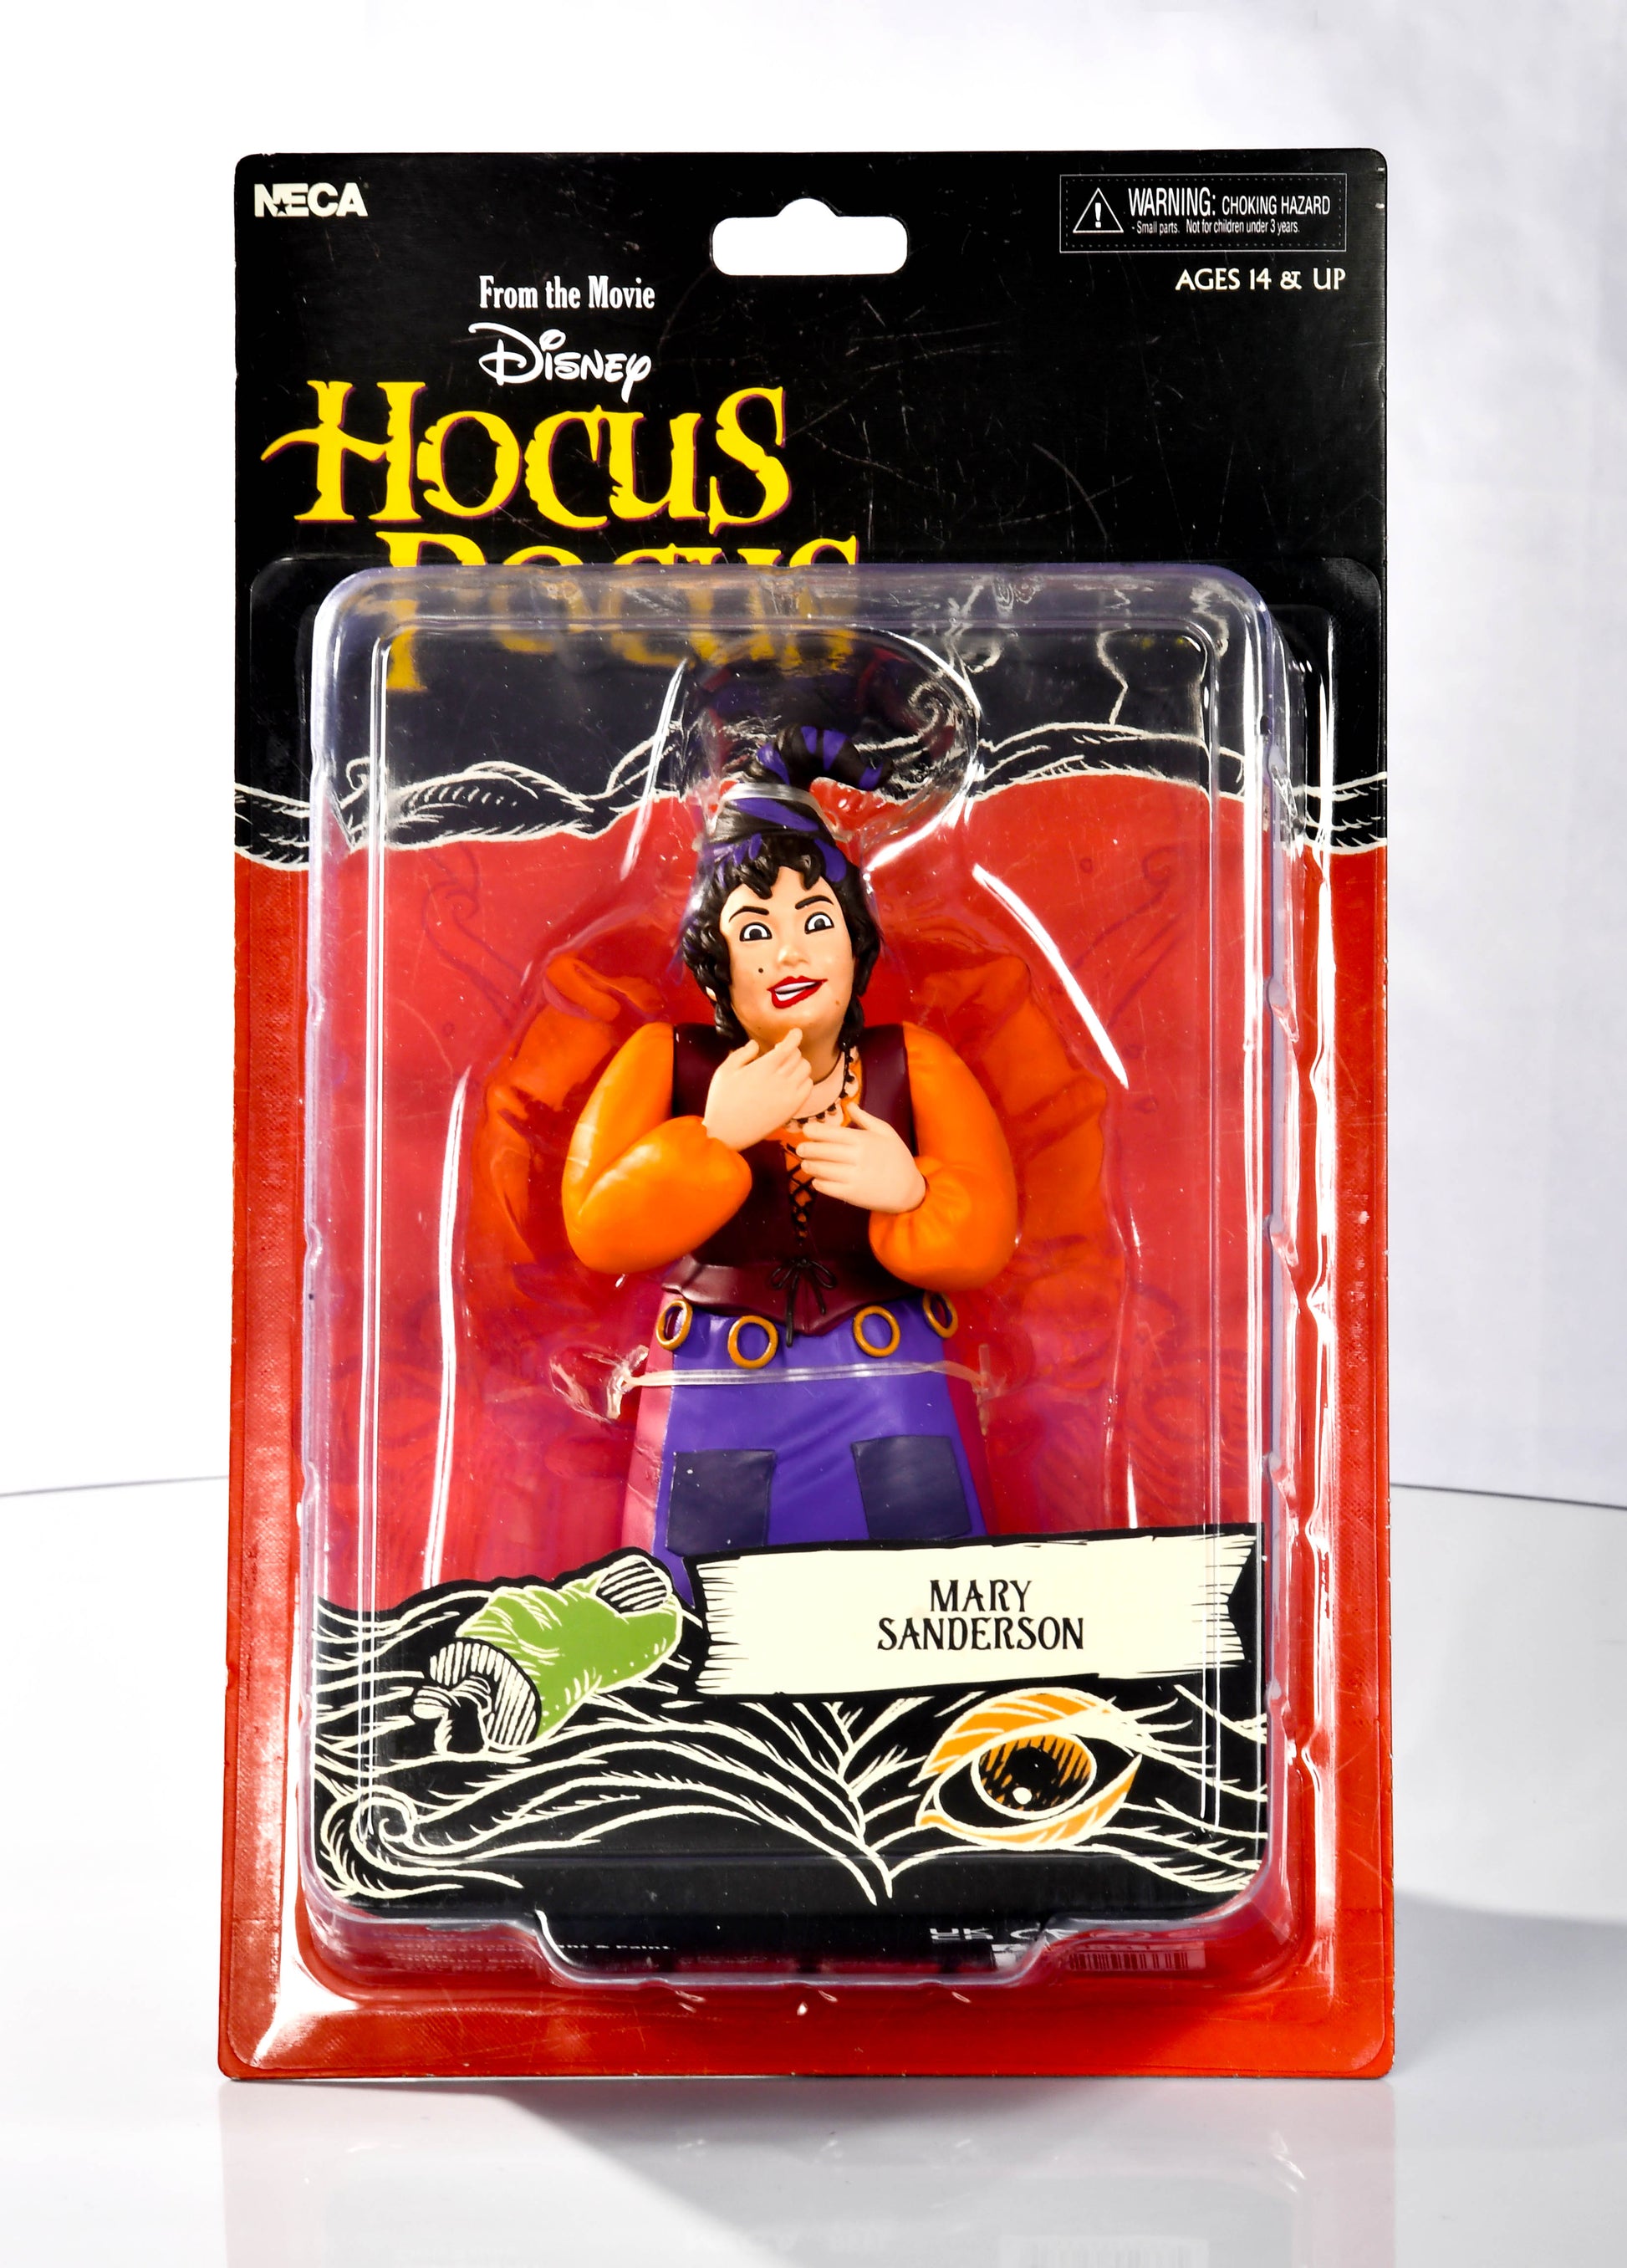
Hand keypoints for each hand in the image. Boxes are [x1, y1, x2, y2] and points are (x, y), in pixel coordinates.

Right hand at [704, 1032, 814, 1150]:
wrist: (726, 1132)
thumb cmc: (722, 1100)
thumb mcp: (725, 1071)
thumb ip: (742, 1054)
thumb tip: (756, 1044)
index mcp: (763, 1067)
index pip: (788, 1046)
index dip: (794, 1036)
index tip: (796, 1032)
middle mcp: (780, 1079)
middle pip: (798, 1056)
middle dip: (791, 1051)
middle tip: (782, 1054)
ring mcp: (788, 1094)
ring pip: (805, 1069)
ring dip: (798, 1065)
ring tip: (787, 1068)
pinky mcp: (792, 1108)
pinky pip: (808, 1087)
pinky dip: (803, 1081)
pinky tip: (792, 1083)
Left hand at [794, 1105, 926, 1214]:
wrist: (909, 1189)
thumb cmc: (898, 1158)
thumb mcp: (887, 1133)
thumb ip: (866, 1119)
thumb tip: (849, 1104)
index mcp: (863, 1140)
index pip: (832, 1134)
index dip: (815, 1131)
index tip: (806, 1130)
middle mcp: (856, 1157)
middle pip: (823, 1151)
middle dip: (807, 1149)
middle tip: (800, 1149)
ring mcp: (853, 1177)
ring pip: (822, 1169)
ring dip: (810, 1166)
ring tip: (805, 1163)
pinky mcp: (851, 1194)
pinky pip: (828, 1187)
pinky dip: (819, 1183)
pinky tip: (816, 1179)